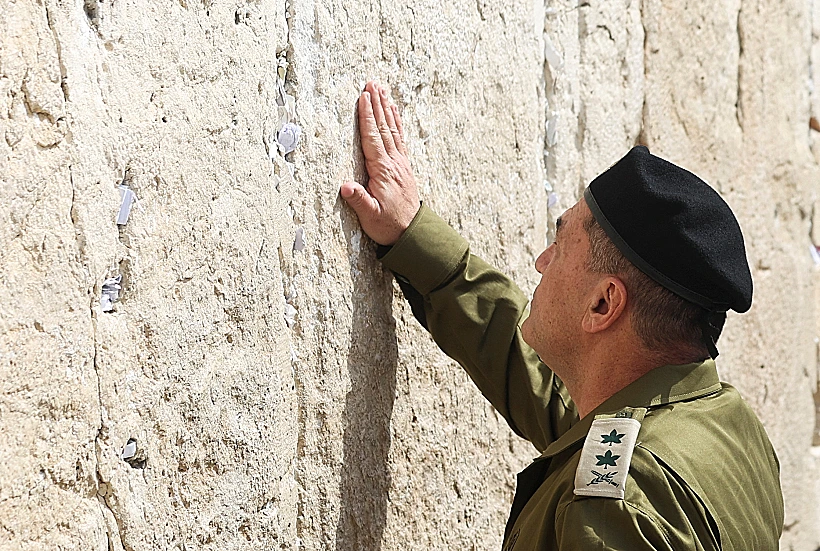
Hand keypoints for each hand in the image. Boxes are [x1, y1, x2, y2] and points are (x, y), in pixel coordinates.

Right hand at [341, 81, 419, 245]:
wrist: (411, 234)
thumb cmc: (388, 226)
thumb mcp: (370, 217)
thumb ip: (359, 201)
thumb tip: (345, 187)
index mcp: (383, 172)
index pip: (373, 138)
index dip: (367, 117)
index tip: (363, 97)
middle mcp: (394, 164)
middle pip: (384, 128)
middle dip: (377, 104)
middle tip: (372, 83)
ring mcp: (401, 164)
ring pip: (393, 130)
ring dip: (387, 109)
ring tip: (382, 90)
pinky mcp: (404, 167)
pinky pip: (399, 139)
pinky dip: (396, 123)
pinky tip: (394, 113)